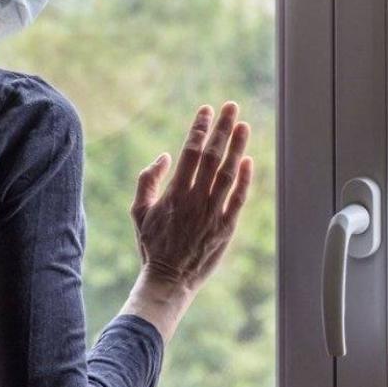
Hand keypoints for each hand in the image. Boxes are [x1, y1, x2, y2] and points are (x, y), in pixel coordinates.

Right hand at [129, 102, 253, 292]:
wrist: (169, 280)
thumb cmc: (152, 245)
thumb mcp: (139, 212)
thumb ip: (148, 181)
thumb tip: (165, 156)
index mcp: (174, 193)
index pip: (190, 152)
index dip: (199, 128)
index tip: (206, 110)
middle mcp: (195, 199)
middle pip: (212, 156)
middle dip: (222, 129)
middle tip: (231, 107)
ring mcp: (212, 213)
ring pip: (228, 174)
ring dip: (236, 147)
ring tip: (244, 125)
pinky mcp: (226, 228)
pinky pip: (238, 199)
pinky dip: (244, 180)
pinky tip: (249, 161)